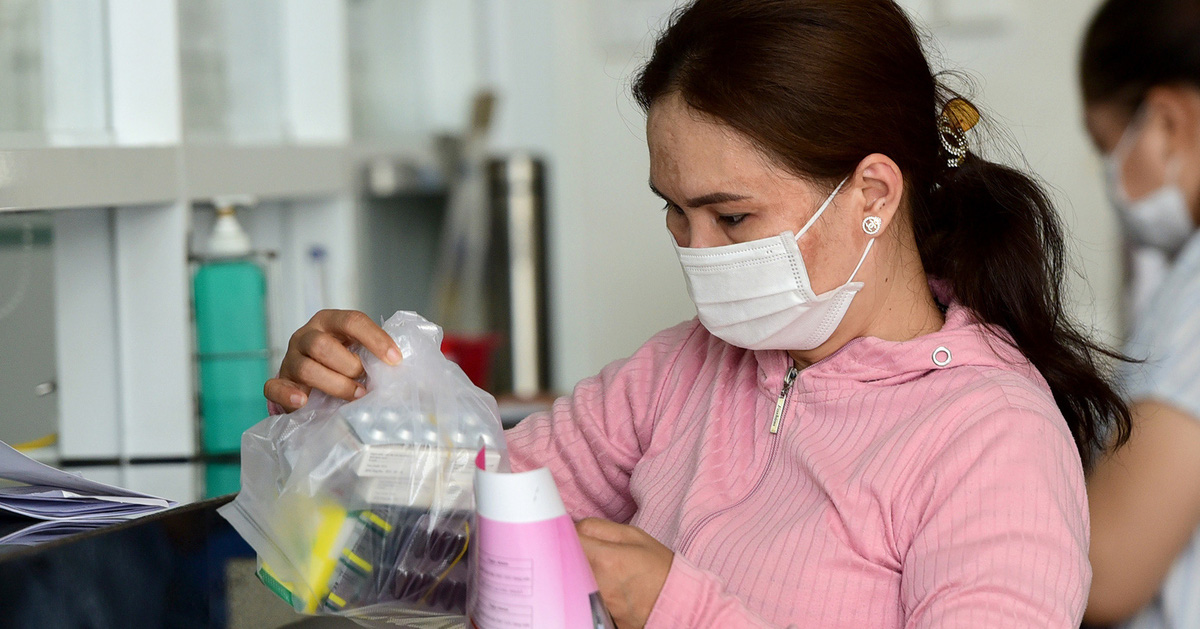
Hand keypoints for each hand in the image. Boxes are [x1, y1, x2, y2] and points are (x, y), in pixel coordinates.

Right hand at [263, 310, 400, 411]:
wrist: (311, 380)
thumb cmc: (343, 363)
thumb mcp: (358, 350)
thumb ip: (375, 353)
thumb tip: (401, 366)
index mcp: (330, 321)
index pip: (352, 321)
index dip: (375, 339)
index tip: (395, 359)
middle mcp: (306, 335)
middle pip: (322, 345)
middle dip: (349, 366)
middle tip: (365, 381)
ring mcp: (290, 358)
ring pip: (306, 368)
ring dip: (335, 384)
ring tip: (354, 395)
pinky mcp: (279, 380)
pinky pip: (274, 386)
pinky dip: (289, 394)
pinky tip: (304, 401)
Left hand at [576, 518, 673, 628]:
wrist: (675, 602)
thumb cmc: (658, 568)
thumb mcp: (634, 536)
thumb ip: (599, 528)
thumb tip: (574, 527)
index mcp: (604, 559)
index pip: (567, 542)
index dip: (565, 534)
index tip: (568, 533)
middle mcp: (596, 583)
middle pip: (565, 562)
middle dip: (568, 553)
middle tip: (581, 550)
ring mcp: (596, 603)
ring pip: (570, 580)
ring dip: (574, 570)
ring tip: (593, 567)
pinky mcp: (596, 615)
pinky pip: (580, 597)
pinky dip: (582, 588)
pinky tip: (596, 584)